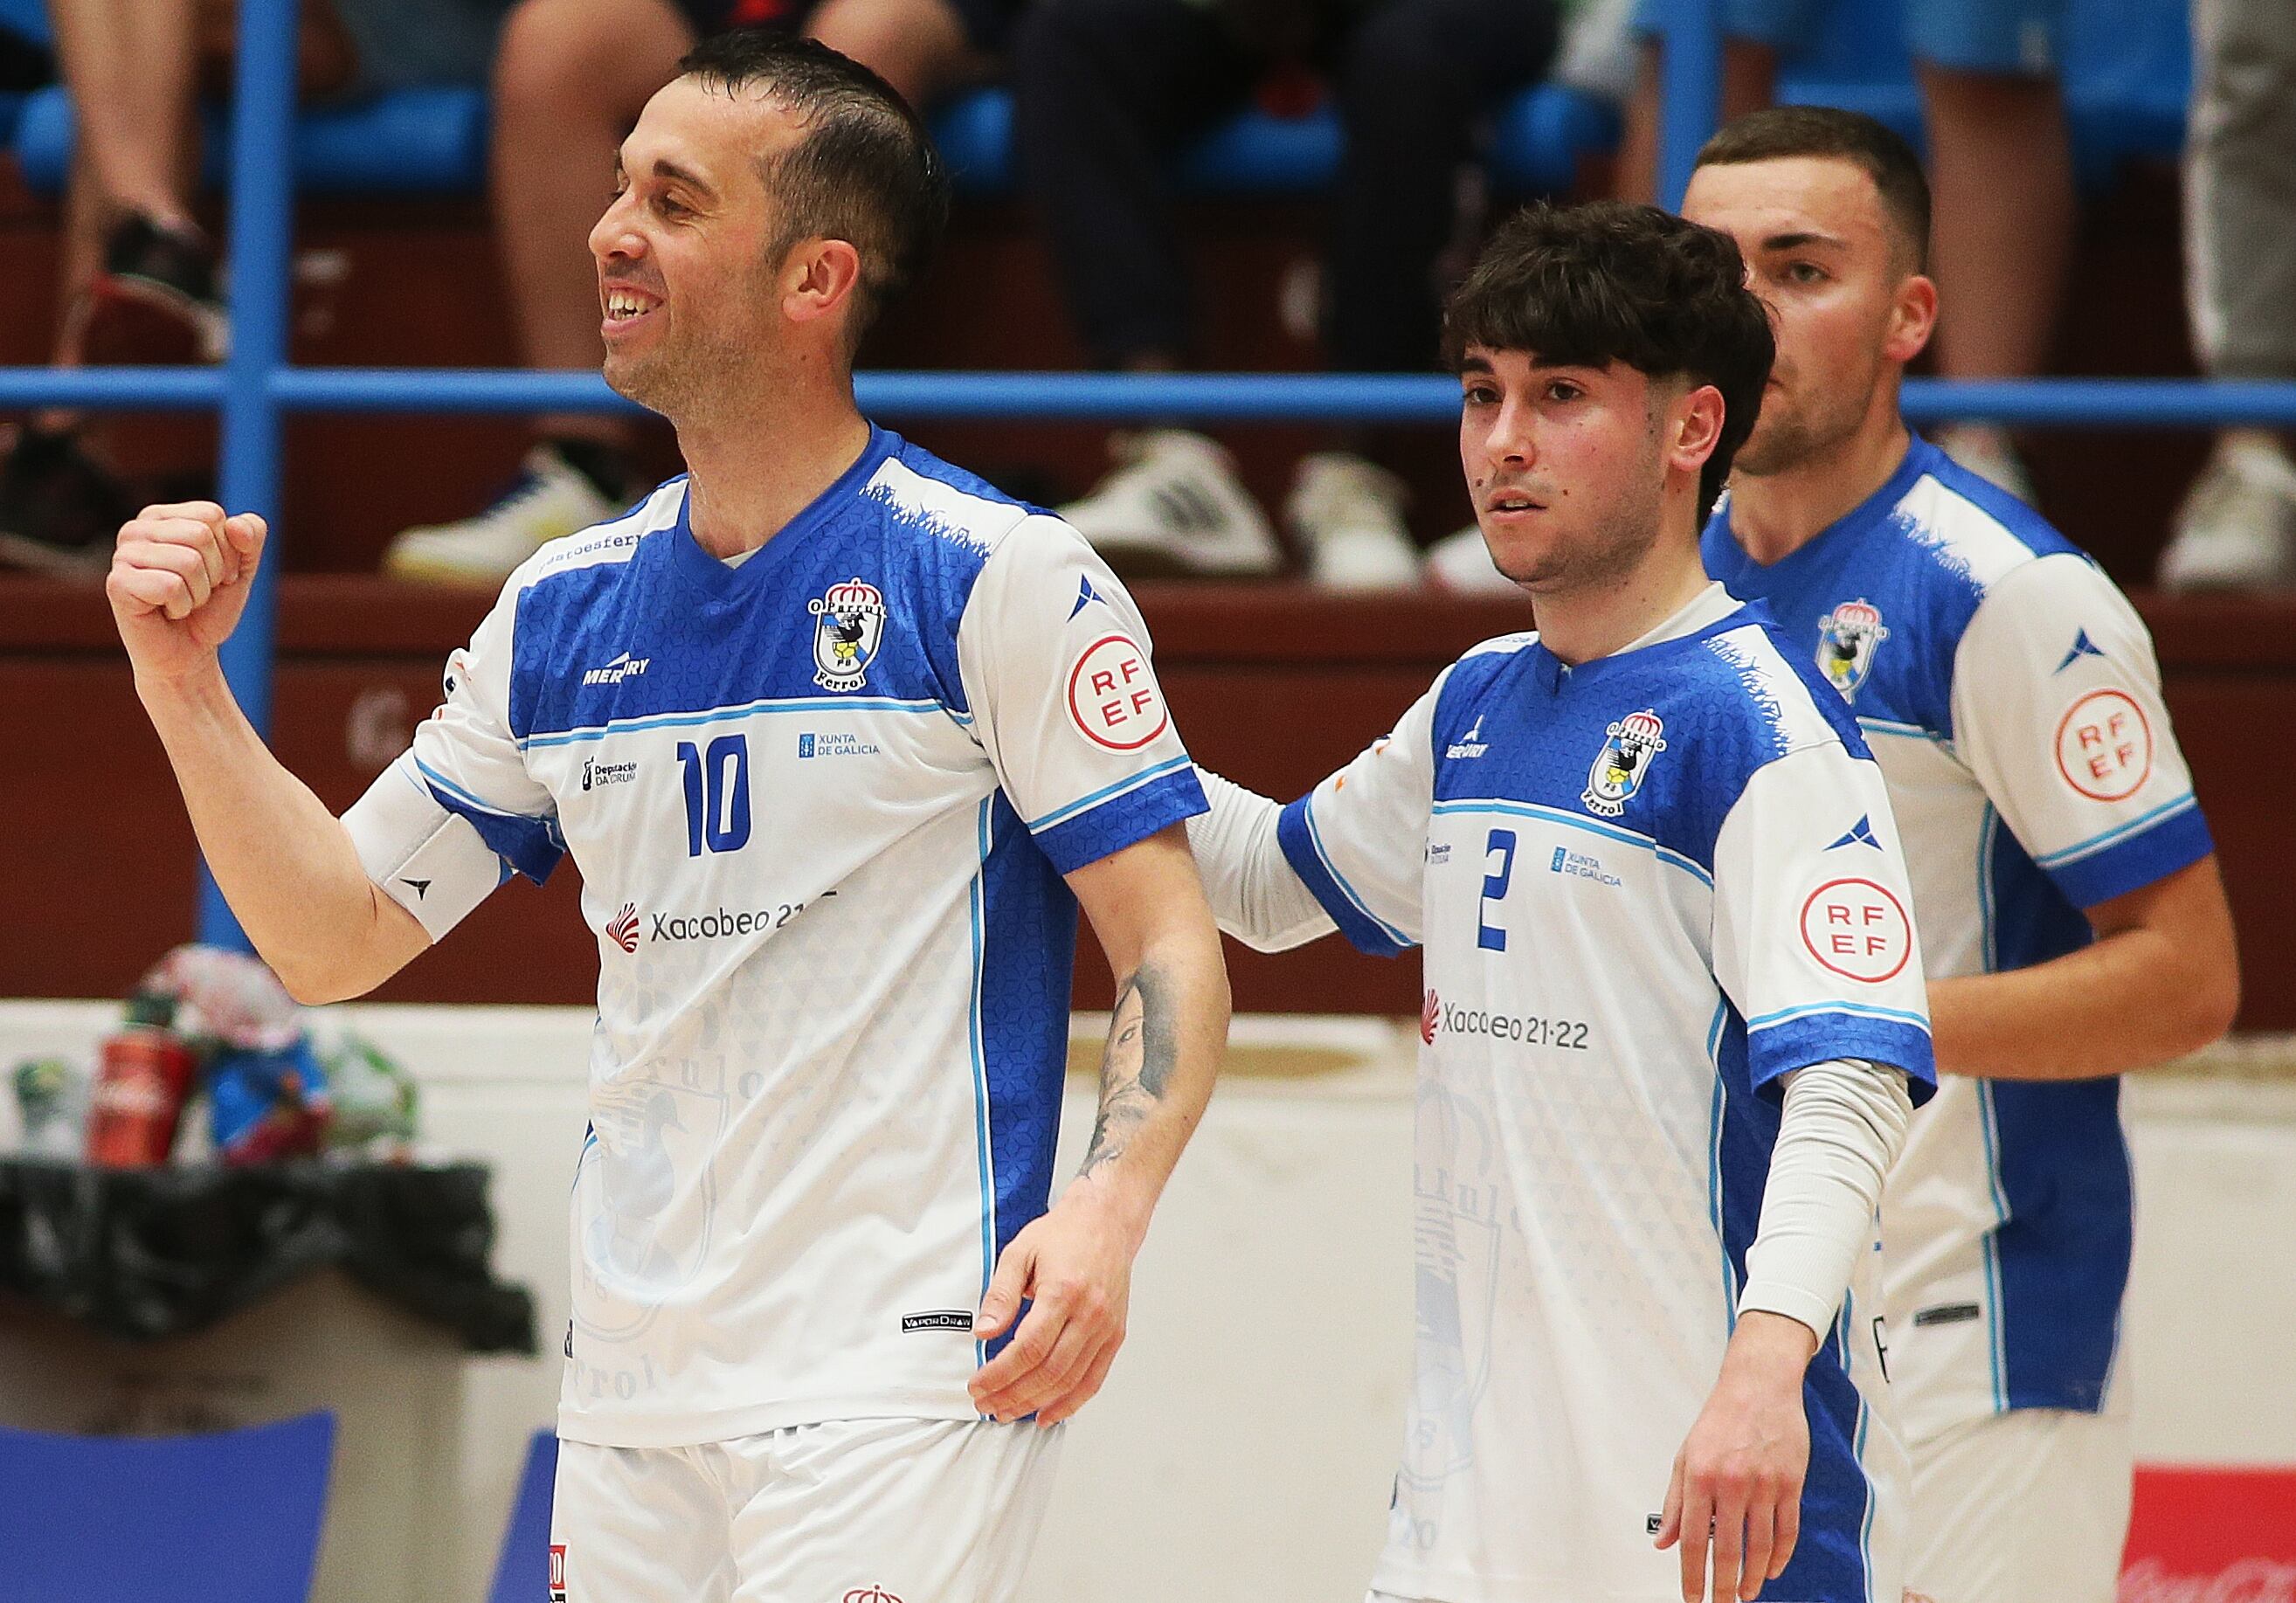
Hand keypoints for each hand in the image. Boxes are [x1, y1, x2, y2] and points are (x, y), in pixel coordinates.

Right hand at [107, 501, 267, 684]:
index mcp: (161, 517)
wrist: (188, 655)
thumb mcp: (243, 568)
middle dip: (214, 573)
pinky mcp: (116, 584)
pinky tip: (165, 613)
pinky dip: (181, 607)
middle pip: (200, 535)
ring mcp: (122, 555)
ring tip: (181, 603)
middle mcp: (136, 529)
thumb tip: (235, 524)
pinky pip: (169, 586)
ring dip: (198, 593)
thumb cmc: (210, 609)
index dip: (228, 552)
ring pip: (187, 561)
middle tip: (198, 592)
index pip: (212, 515)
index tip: (216, 575)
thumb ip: (251, 537)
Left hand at [967, 1179, 1146, 1427]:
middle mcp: (1090, 1313)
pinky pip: (1094, 1379)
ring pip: (1070, 1381)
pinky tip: (1048, 1414)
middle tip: (986, 1404)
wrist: (1107, 1221)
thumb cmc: (1065, 1233)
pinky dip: (1071, 1402)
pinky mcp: (1115, 1335)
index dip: (1000, 1374)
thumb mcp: (1020, 1252)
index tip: (978, 1385)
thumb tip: (984, 1331)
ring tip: (1008, 1412)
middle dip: (1013, 1395)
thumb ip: (1001, 1294)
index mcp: (1063, 1291)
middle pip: (1049, 1371)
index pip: (1029, 1348)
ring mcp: (1106, 1327)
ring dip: (1036, 1403)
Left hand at [1655, 1310, 1815, 1602]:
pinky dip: (1780, 1557)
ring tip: (1746, 1595)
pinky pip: (1787, 1531)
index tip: (1692, 1598)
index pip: (1695, 1539)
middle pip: (1729, 1551)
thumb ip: (1675, 1503)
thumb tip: (1664, 1542)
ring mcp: (1765, 1484)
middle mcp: (1732, 1482)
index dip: (1692, 1575)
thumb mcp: (1686, 1456)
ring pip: (1761, 1547)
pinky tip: (1772, 1571)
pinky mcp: (1791, 1483)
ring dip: (1754, 1579)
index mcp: (1700, 1476)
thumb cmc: (1720, 1420)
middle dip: (1724, 1587)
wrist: (1759, 1385)